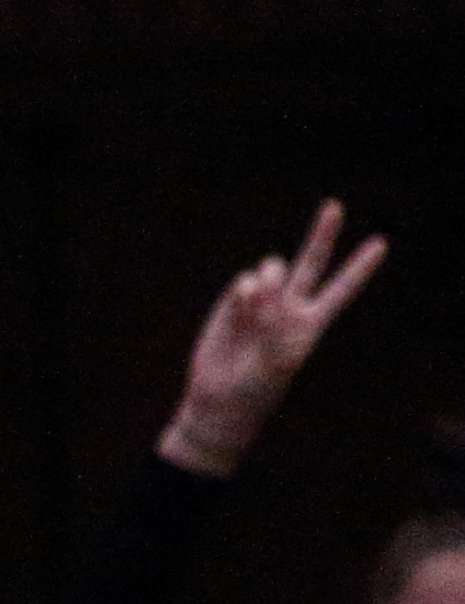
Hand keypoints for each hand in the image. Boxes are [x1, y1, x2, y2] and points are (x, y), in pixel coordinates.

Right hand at [163, 199, 389, 475]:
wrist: (221, 397)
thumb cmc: (258, 384)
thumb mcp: (279, 356)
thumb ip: (275, 315)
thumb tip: (259, 281)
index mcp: (312, 321)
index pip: (341, 289)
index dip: (361, 267)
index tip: (381, 244)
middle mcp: (290, 305)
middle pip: (311, 262)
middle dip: (322, 234)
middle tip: (335, 206)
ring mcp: (261, 301)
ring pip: (272, 266)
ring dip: (270, 279)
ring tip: (259, 299)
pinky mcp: (233, 302)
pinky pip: (243, 282)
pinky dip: (244, 295)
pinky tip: (242, 310)